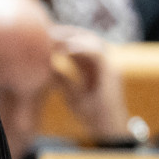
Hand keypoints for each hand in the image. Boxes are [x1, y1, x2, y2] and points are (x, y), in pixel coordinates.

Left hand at [50, 25, 129, 140]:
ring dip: (73, 36)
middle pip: (87, 37)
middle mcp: (104, 63)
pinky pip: (97, 54)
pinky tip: (66, 49)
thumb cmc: (92, 114)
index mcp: (95, 66)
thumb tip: (46, 68)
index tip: (46, 35)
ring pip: (93, 41)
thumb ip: (62, 80)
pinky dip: (82, 48)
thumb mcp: (71, 95)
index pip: (80, 43)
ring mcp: (109, 66)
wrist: (108, 128)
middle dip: (67, 32)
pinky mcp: (112, 72)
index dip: (64, 37)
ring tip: (55, 37)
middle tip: (48, 30)